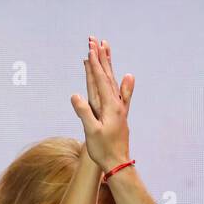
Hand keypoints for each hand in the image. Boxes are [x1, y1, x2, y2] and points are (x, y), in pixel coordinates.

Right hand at [71, 36, 134, 171]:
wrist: (118, 163)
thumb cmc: (103, 149)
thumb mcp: (91, 131)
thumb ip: (84, 112)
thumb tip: (75, 95)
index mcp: (110, 106)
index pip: (100, 79)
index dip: (94, 62)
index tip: (91, 47)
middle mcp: (117, 104)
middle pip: (107, 75)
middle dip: (101, 57)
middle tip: (96, 40)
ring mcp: (119, 108)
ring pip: (113, 81)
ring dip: (108, 65)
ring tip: (106, 49)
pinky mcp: (120, 114)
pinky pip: (120, 94)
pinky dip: (123, 83)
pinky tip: (127, 76)